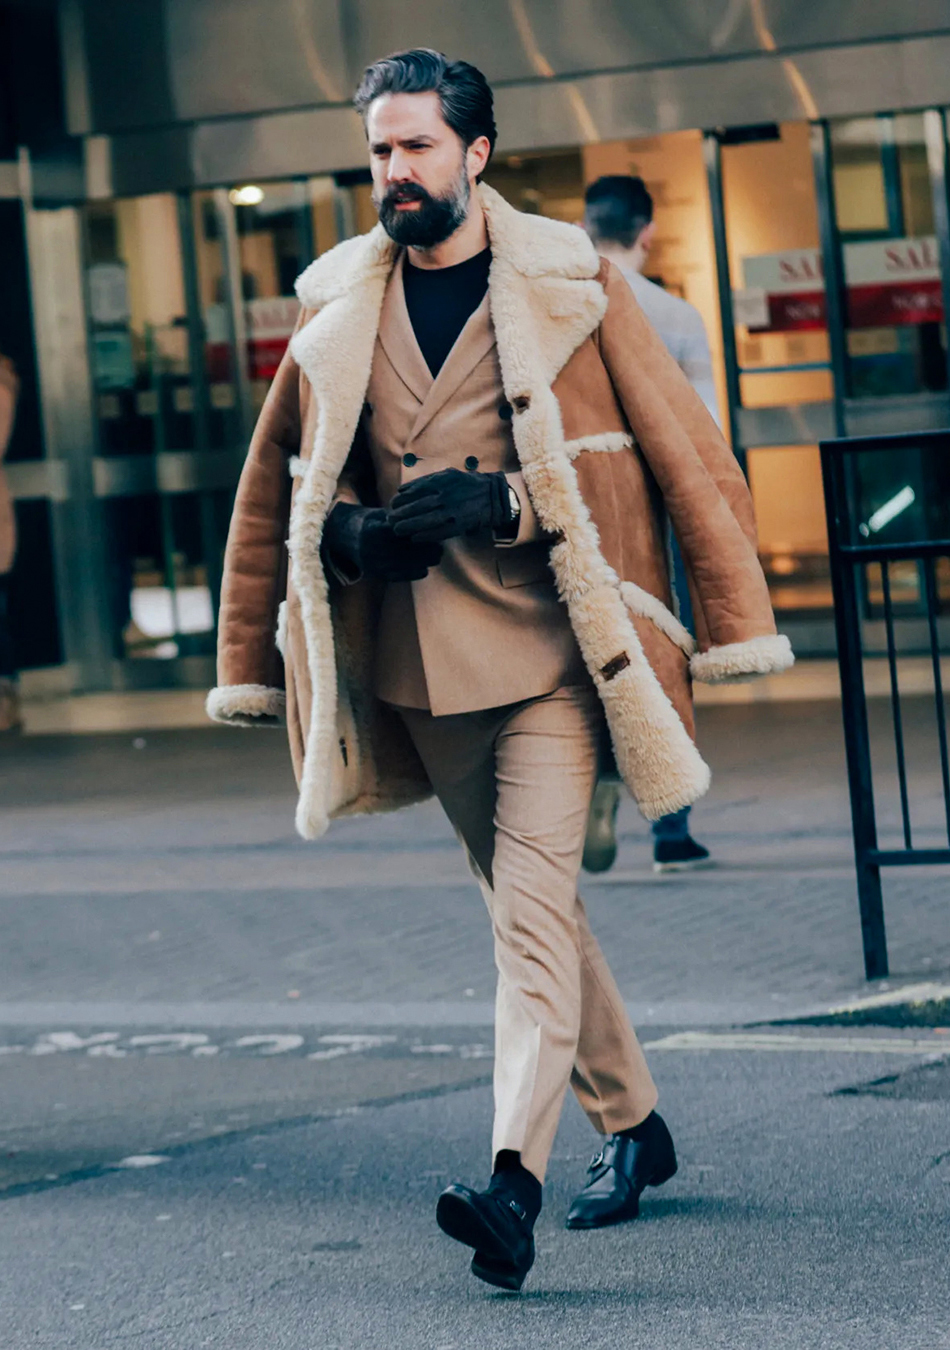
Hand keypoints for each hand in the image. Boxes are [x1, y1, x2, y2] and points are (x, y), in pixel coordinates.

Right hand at [322, 502, 441, 582]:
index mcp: (374, 529)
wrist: (344, 537)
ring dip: (422, 563)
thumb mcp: (383, 514)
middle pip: (407, 552)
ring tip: (435, 557)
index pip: (405, 534)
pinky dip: (412, 574)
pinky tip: (423, 569)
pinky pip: (397, 577)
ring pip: (403, 566)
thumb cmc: (370, 522)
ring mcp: (372, 563)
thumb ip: (402, 518)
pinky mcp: (374, 574)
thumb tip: (429, 519)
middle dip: (426, 551)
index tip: (436, 533)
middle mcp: (372, 548)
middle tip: (441, 549)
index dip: (422, 534)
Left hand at [389, 468, 512, 543]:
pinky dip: (425, 535)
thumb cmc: (465, 484)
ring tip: (397, 530)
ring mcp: (451, 511)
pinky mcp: (458, 524)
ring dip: (409, 526)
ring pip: (425, 520)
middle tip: (390, 520)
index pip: (414, 491)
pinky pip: (439, 532)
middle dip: (401, 514)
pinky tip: (414, 538)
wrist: (491, 495)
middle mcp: (444, 496)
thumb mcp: (446, 475)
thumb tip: (402, 490)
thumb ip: (425, 481)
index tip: (392, 504)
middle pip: (417, 507)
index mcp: (440, 482)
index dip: (400, 499)